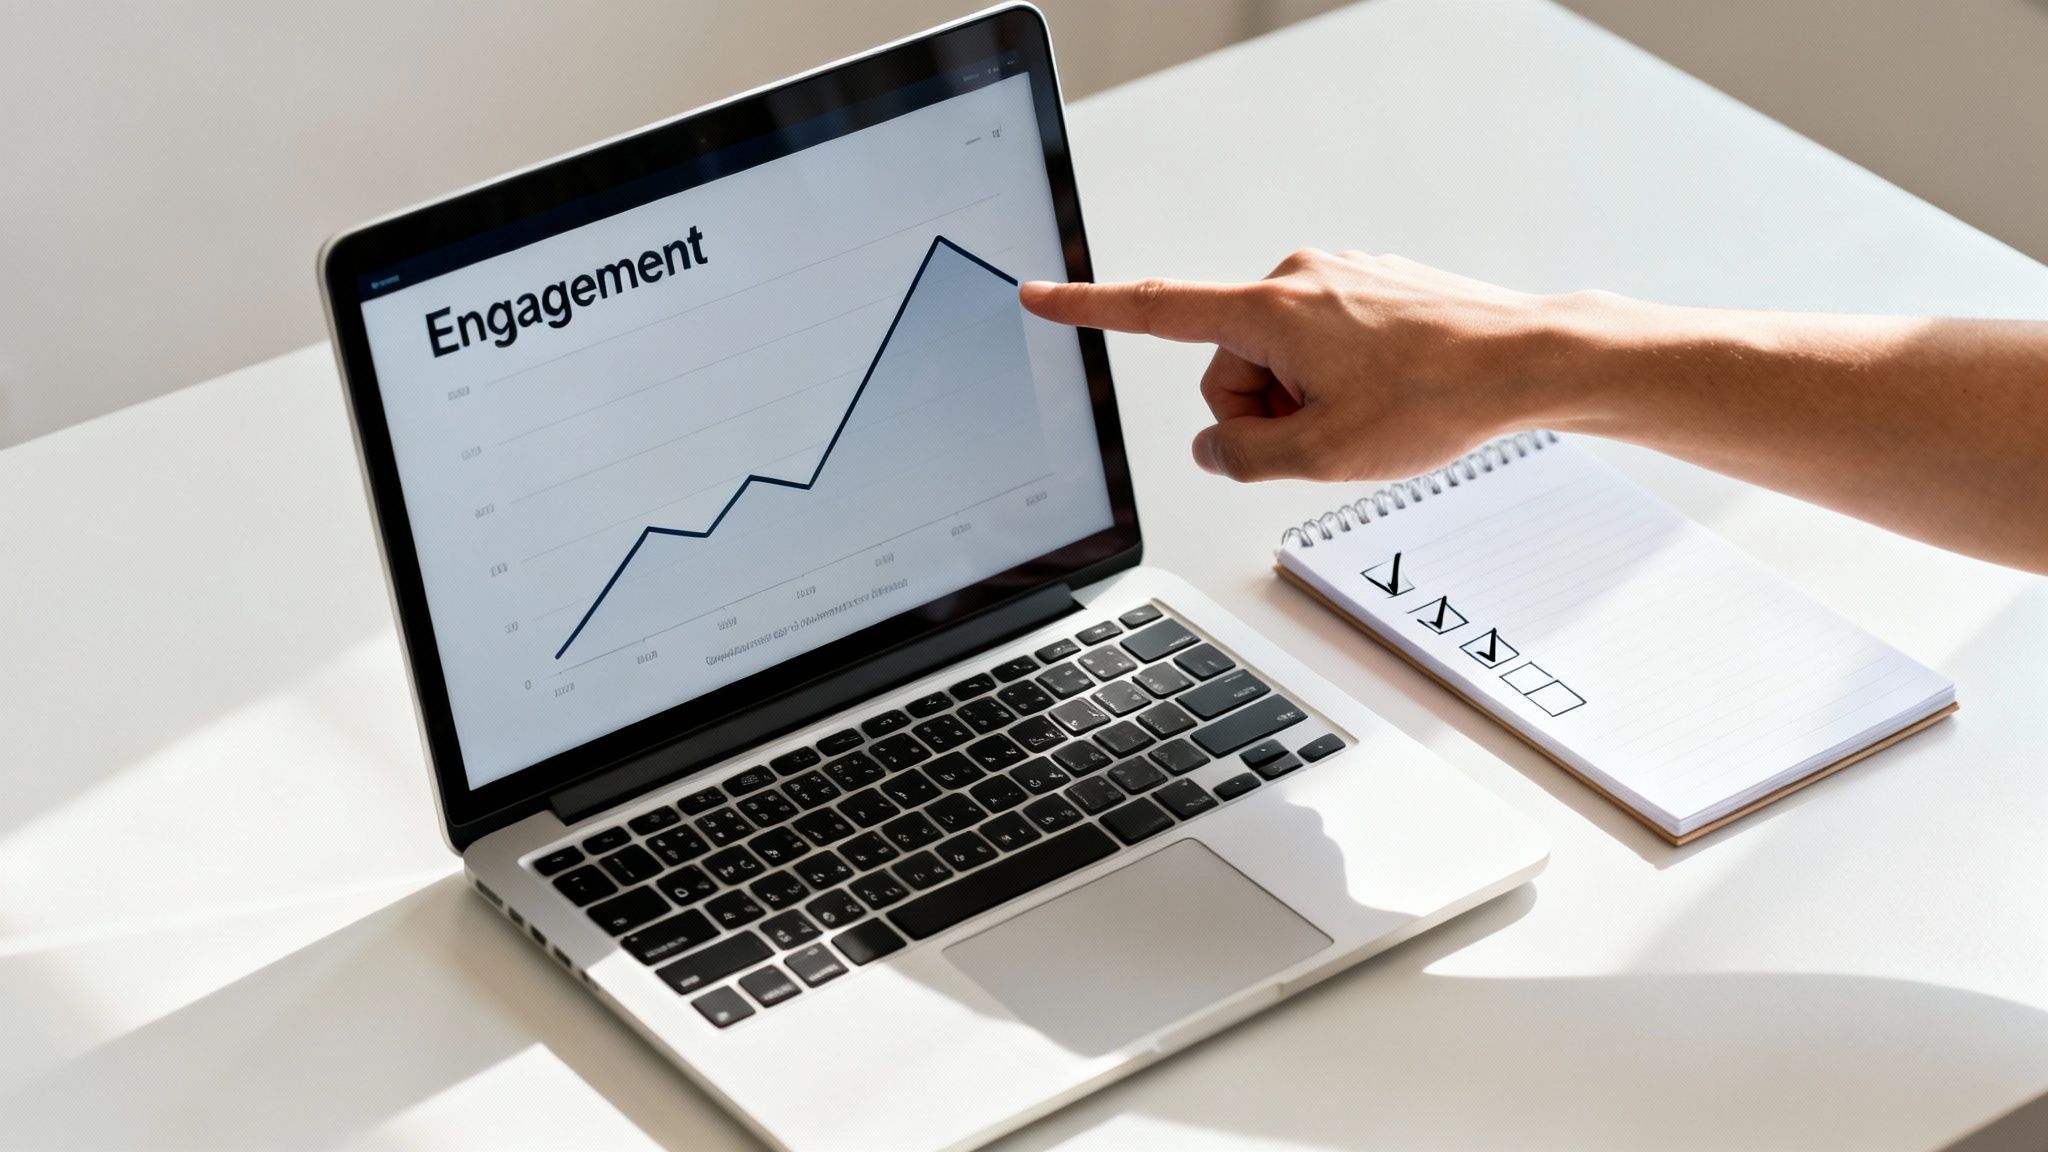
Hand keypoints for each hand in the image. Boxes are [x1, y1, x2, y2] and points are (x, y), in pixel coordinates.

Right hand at [1019, 248, 1600, 481]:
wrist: (1528, 360)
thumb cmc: (1439, 398)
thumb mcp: (1322, 457)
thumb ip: (1244, 459)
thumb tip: (1220, 448)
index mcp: (1270, 309)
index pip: (1154, 310)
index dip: (1087, 310)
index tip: (1039, 296)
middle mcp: (1296, 278)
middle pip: (1230, 368)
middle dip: (1266, 413)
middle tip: (1328, 435)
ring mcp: (1337, 279)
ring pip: (1280, 363)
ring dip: (1308, 402)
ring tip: (1369, 415)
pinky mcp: (1369, 289)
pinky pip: (1323, 349)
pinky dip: (1342, 381)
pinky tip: (1390, 395)